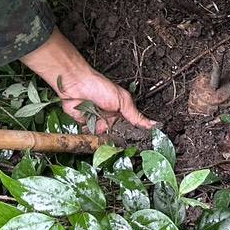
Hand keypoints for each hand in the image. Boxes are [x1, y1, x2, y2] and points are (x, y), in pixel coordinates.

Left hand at [20, 29, 155, 134]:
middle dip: (117, 139)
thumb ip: (136, 115)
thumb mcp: (123, 100)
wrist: (76, 85)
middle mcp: (110, 120)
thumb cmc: (99, 86)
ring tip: (103, 130)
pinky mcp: (85, 127)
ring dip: (104, 137)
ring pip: (104, 139)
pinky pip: (90, 137)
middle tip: (119, 138)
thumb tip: (153, 124)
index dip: (133, 136)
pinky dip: (91, 135)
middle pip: (117, 137)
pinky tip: (93, 131)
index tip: (139, 144)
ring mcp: (98, 124)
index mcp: (121, 113)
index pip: (130, 129)